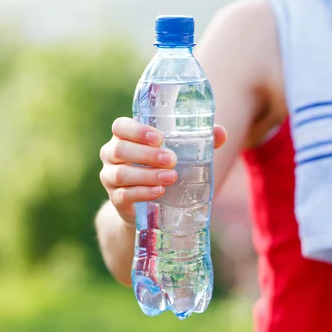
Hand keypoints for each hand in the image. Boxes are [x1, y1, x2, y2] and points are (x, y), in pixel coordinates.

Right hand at [99, 117, 226, 224]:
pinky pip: (123, 195)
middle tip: (171, 160)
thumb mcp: (180, 153)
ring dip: (147, 175)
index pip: (120, 126)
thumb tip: (221, 132)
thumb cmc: (165, 168)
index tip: (161, 138)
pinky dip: (143, 193)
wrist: (150, 205)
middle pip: (119, 149)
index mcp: (125, 137)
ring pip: (121, 174)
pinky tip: (159, 192)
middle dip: (146, 154)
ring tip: (171, 177)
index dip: (137, 130)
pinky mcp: (116, 199)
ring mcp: (110, 177)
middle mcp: (112, 155)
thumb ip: (199, 141)